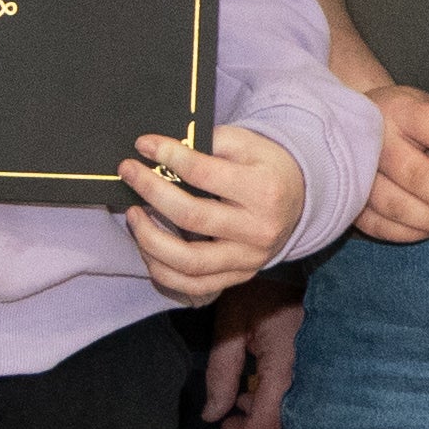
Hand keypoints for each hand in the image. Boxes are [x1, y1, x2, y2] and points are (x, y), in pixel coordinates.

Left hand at [120, 124, 305, 302]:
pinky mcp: (239, 276)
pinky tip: (148, 247)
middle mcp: (259, 229)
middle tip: (129, 173)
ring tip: (133, 215)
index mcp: (264, 190)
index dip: (168, 156)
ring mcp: (249, 258)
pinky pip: (192, 285)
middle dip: (151, 192)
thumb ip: (209, 143)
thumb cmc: (266, 168)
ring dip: (149, 238)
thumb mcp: (248, 144)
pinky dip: (162, 270)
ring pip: (188, 261)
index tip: (144, 145)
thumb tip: (162, 150)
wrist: (299, 201)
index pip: (204, 173)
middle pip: (191, 216)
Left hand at [202, 274, 299, 428]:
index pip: (268, 418)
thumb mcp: (230, 326)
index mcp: (288, 362)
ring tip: (232, 412)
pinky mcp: (314, 364)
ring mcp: (315, 369)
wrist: (289, 263)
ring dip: (261, 420)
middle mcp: (308, 371)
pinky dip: (272, 405)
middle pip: (287, 425)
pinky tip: (250, 395)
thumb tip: (213, 416)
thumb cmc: (257, 290)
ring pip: (294, 414)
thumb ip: (222, 372)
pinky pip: (297, 397)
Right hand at [354, 82, 428, 240]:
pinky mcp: (347, 194)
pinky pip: (377, 222)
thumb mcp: (428, 112)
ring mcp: (357, 168)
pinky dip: (406, 233)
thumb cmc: (402, 119)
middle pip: (416, 175)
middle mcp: (375, 138)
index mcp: (403, 111)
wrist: (349, 118)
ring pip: (394, 204)